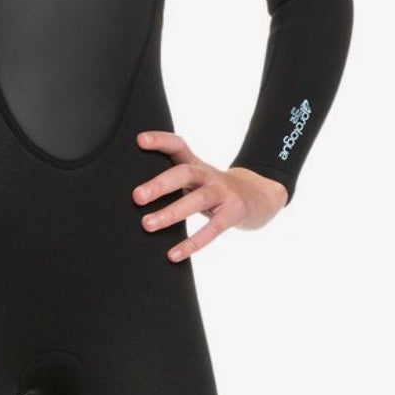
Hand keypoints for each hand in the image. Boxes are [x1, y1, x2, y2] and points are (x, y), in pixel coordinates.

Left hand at [131, 129, 288, 259]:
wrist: (260, 197)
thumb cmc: (217, 191)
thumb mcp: (197, 179)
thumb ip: (173, 180)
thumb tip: (134, 196)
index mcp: (197, 165)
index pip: (179, 145)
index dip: (161, 140)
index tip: (140, 140)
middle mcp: (209, 175)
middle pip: (185, 173)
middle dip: (160, 184)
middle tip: (137, 197)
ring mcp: (224, 193)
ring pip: (197, 200)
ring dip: (171, 213)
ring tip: (147, 225)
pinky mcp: (234, 213)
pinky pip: (212, 230)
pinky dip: (192, 243)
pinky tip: (173, 254)